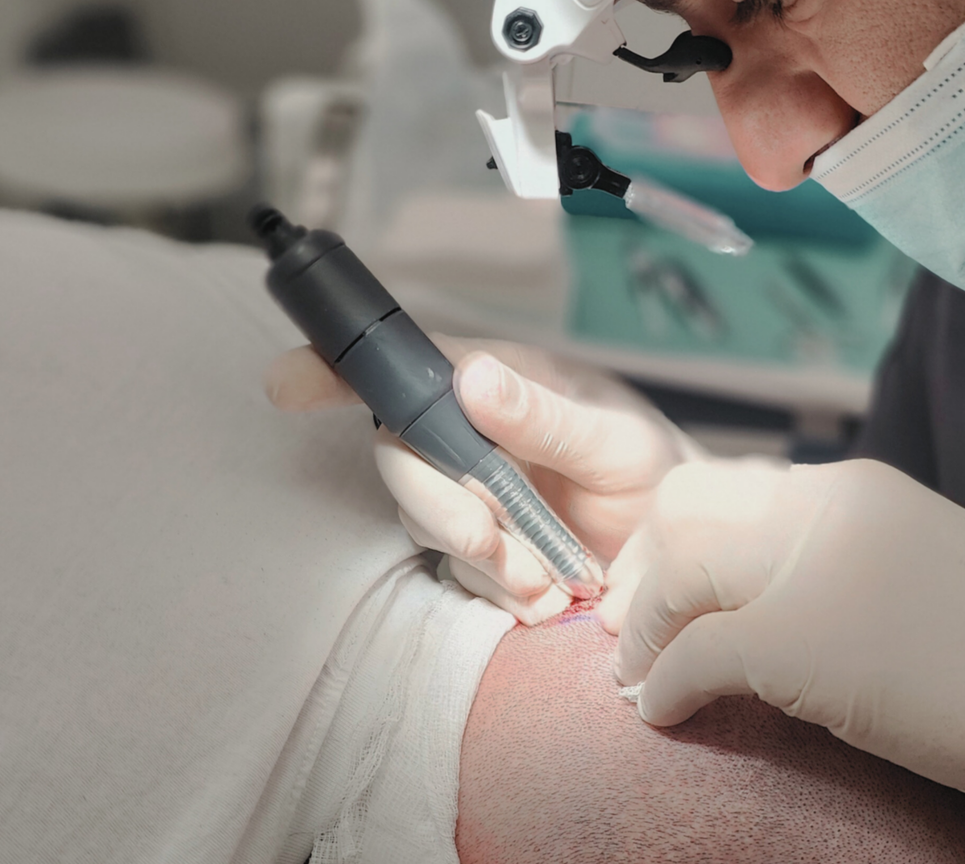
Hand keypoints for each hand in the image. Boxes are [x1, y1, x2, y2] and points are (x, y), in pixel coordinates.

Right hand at [265, 336, 701, 623]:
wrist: (680, 552)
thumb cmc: (654, 471)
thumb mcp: (617, 440)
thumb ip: (546, 417)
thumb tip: (472, 380)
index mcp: (494, 384)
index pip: (401, 366)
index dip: (333, 369)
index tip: (285, 385)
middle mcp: (468, 434)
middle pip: (402, 460)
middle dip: (439, 507)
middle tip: (492, 543)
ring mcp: (468, 495)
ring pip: (426, 522)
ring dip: (479, 558)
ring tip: (546, 582)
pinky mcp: (480, 552)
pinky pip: (462, 575)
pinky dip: (500, 593)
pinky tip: (546, 598)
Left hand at [600, 456, 964, 863]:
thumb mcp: (914, 559)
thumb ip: (836, 552)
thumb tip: (761, 590)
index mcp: (849, 488)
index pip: (724, 484)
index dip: (674, 537)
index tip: (656, 584)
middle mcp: (821, 507)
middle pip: (681, 507)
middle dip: (638, 567)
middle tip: (625, 625)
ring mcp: (809, 569)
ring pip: (675, 572)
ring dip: (640, 630)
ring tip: (637, 676)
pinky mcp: (799, 642)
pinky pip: (693, 656)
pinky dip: (662, 686)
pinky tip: (660, 714)